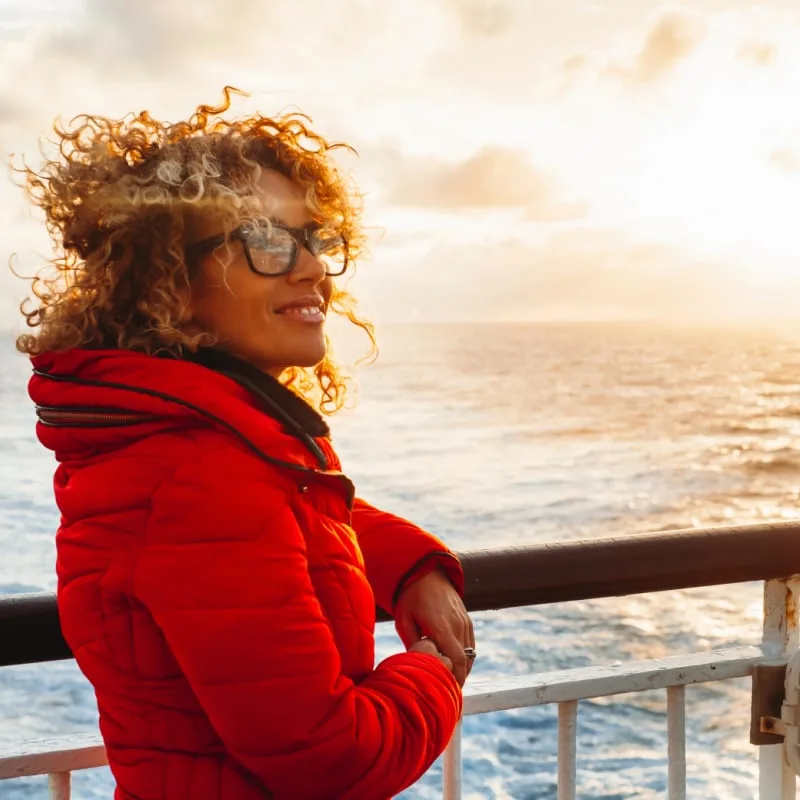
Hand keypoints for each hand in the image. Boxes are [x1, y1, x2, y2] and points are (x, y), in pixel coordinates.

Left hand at [395, 567, 475, 685]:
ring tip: (450, 683)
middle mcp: (457, 625)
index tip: (447, 692)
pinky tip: (455, 667)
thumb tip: (419, 665)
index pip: (455, 660)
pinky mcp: (467, 620)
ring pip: (470, 654)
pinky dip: (466, 658)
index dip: (454, 679)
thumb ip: (412, 643)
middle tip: (448, 693)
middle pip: (465, 661)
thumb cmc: (410, 597)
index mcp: (441, 627)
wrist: (427, 572)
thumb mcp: (403, 620)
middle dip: (458, 679)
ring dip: (462, 670)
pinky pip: (470, 644)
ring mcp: (464, 622)